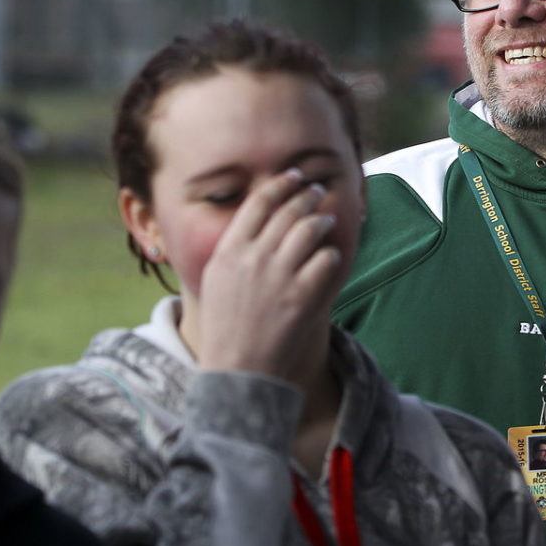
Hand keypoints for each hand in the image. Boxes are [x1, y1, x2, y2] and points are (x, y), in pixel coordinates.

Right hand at [193, 168, 341, 378]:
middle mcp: (254, 258)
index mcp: (229, 251)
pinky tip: (329, 255)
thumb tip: (254, 221)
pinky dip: (329, 254)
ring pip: (310, 230)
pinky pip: (325, 259)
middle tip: (317, 191)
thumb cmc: (224, 326)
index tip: (292, 177)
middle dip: (307, 196)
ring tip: (326, 219)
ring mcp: (279, 276)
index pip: (258, 203)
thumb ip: (234, 249)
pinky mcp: (303, 296)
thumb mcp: (216, 279)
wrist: (238, 368)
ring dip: (321, 220)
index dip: (279, 185)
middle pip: (288, 211)